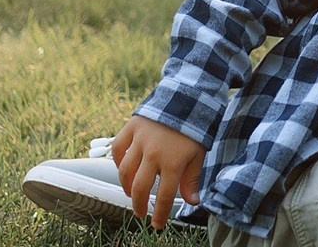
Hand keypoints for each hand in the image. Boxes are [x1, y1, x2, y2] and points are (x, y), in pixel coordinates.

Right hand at [111, 116, 205, 230]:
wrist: (189, 93)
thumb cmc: (196, 125)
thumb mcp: (199, 152)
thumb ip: (192, 178)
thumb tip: (193, 202)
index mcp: (173, 161)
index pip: (164, 196)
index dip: (160, 214)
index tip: (158, 225)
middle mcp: (154, 153)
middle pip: (140, 188)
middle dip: (139, 204)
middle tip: (141, 211)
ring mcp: (140, 139)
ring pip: (125, 171)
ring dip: (127, 186)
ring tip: (132, 193)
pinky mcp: (132, 127)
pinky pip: (118, 149)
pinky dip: (118, 160)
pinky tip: (124, 168)